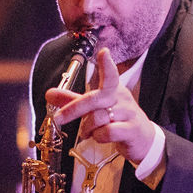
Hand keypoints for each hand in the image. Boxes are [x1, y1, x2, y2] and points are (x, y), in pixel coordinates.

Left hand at [49, 46, 156, 167]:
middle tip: (58, 118)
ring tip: (88, 132)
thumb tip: (49, 93)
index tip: (104, 52)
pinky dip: (99, 137)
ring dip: (87, 128)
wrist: (144, 140)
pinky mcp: (132, 130)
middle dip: (73, 109)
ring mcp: (128, 114)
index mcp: (113, 90)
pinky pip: (108, 132)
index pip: (110, 75)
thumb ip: (72, 101)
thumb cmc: (118, 120)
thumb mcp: (95, 109)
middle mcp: (121, 99)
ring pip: (98, 118)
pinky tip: (101, 137)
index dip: (106, 64)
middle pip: (94, 99)